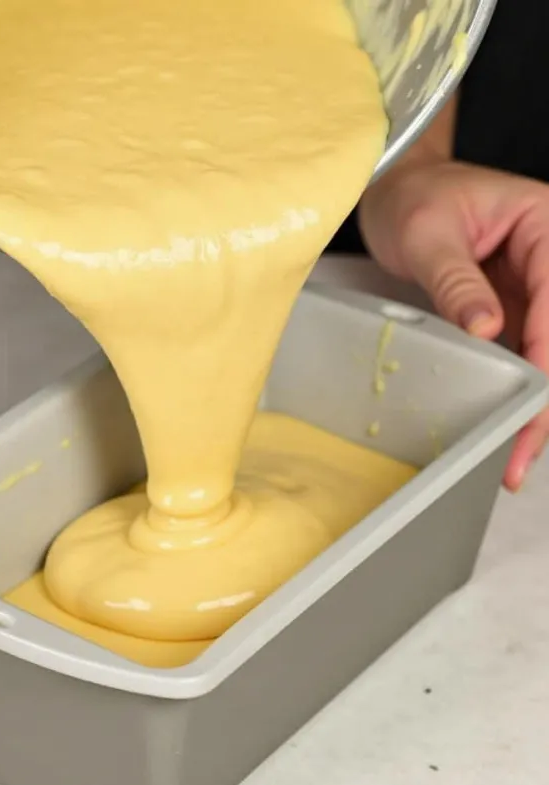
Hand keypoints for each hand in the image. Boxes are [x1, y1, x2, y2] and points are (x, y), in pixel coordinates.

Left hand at [359, 158, 548, 490]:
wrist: (393, 189)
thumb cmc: (411, 198)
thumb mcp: (427, 236)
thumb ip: (457, 283)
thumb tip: (488, 331)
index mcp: (546, 225)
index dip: (547, 356)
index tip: (534, 404)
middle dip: (546, 396)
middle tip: (523, 452)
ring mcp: (533, 283)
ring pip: (545, 349)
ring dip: (535, 400)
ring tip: (516, 453)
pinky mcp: (512, 303)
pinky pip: (523, 349)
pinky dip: (518, 385)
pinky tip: (509, 421)